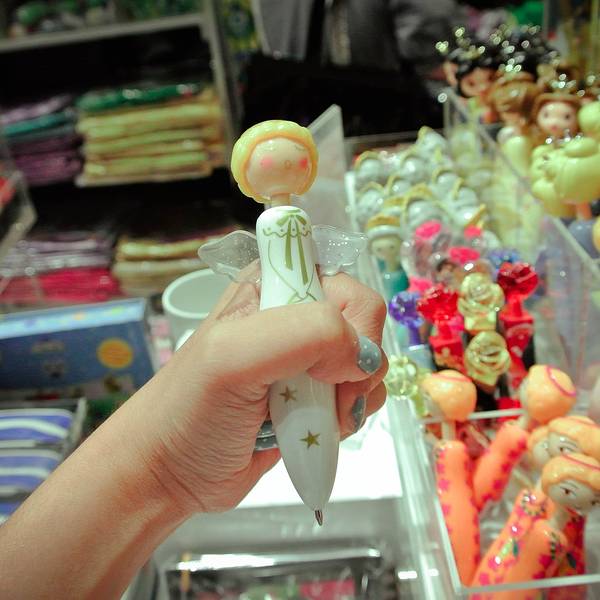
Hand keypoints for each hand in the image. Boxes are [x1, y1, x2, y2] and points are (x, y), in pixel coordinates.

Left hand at [135, 271, 387, 515]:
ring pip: (368, 363)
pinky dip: (349, 416)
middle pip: (365, 325)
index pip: (345, 283)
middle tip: (319, 394)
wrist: (172, 471)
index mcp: (275, 284)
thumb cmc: (191, 409)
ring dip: (351, 396)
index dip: (349, 324)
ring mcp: (308, 357)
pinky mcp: (315, 396)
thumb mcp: (234, 356)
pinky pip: (360, 396)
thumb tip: (361, 355)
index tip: (321, 364)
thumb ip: (305, 334)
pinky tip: (316, 429)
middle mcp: (296, 313)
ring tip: (309, 417)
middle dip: (354, 367)